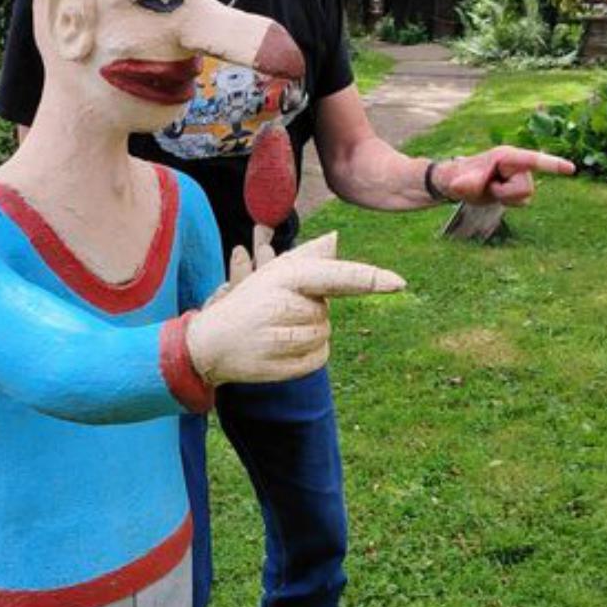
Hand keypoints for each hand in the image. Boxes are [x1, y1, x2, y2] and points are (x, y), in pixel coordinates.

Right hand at [187, 232, 404, 386]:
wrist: (208, 343)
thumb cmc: (248, 303)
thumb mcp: (273, 273)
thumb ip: (308, 258)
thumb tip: (336, 239)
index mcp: (285, 277)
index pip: (336, 277)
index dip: (369, 279)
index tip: (398, 283)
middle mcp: (282, 306)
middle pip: (328, 313)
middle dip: (312, 313)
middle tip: (277, 313)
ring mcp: (280, 338)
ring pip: (324, 336)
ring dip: (310, 336)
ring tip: (276, 331)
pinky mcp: (281, 366)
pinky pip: (319, 358)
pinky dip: (308, 356)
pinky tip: (281, 350)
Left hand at [433, 147, 574, 207]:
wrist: (457, 183)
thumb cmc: (458, 177)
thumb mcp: (460, 181)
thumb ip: (464, 183)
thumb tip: (459, 186)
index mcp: (506, 156)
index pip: (532, 160)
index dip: (552, 164)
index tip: (571, 169)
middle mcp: (517, 164)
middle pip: (525, 189)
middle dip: (506, 195)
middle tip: (489, 187)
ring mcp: (520, 175)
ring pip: (525, 197)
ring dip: (506, 198)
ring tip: (491, 189)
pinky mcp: (520, 185)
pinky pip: (522, 202)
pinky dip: (509, 202)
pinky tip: (497, 194)